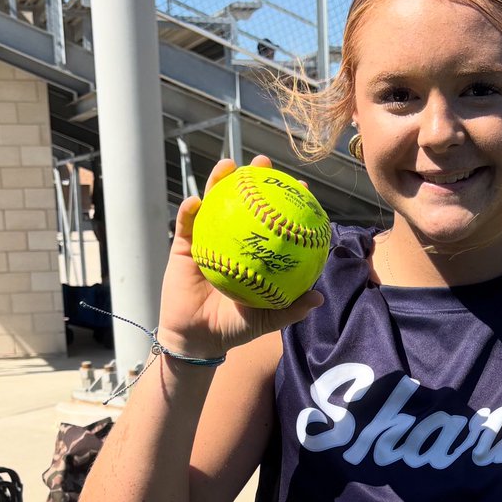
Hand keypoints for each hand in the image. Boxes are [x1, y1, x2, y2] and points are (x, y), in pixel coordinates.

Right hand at [157, 155, 323, 358]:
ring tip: (227, 166)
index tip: (301, 187)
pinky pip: (186, 225)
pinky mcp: (183, 247)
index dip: (287, 203)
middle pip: (244, 203)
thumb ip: (290, 310)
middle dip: (253, 179)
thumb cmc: (233, 328)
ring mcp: (207, 240)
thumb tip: (317, 298)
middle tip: (263, 163)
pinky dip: (189, 211)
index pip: (274, 221)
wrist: (198, 339)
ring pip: (213, 204)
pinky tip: (195, 201)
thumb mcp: (265, 320)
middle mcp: (233, 241)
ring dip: (218, 181)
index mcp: (255, 253)